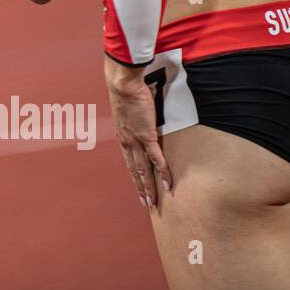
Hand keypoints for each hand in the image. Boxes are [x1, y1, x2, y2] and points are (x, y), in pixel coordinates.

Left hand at [104, 56, 171, 207]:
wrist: (123, 85)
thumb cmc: (126, 92)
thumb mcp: (127, 110)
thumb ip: (134, 118)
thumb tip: (141, 116)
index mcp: (122, 137)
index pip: (129, 162)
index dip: (134, 177)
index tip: (138, 189)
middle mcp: (127, 142)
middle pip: (135, 170)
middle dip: (140, 188)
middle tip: (145, 204)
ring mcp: (136, 140)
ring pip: (143, 169)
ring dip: (149, 186)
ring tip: (153, 202)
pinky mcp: (146, 135)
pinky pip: (156, 157)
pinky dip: (162, 171)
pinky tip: (167, 183)